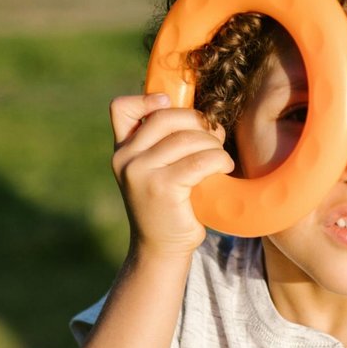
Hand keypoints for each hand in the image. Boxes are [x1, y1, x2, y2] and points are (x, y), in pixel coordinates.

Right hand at [110, 93, 233, 259]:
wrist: (161, 247)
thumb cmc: (168, 205)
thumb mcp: (156, 170)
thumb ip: (162, 143)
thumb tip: (199, 113)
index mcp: (122, 150)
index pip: (121, 108)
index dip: (147, 99)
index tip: (170, 104)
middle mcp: (125, 158)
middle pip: (165, 117)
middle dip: (197, 121)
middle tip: (214, 136)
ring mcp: (140, 173)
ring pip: (186, 139)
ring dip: (213, 144)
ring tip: (221, 156)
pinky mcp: (162, 188)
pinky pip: (199, 161)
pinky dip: (219, 160)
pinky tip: (225, 167)